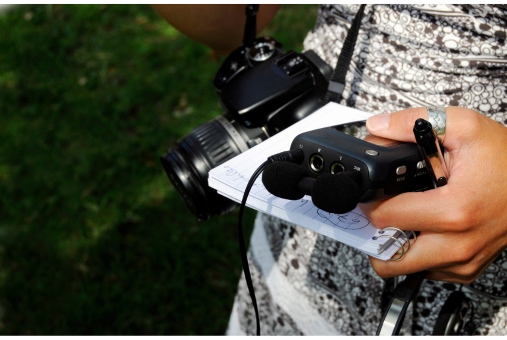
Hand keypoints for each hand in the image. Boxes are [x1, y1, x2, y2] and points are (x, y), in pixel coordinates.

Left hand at [359, 107, 506, 282]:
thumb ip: (412, 122)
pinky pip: (428, 270)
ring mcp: (464, 261)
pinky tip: (423, 228)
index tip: (376, 192)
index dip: (372, 201)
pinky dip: (418, 252)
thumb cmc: (506, 159)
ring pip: (405, 268)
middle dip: (376, 233)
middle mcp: (458, 244)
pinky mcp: (468, 269)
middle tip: (382, 211)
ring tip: (402, 218)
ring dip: (395, 246)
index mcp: (452, 211)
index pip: (384, 219)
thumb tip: (377, 126)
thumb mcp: (463, 126)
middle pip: (388, 258)